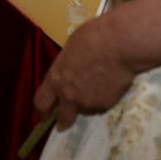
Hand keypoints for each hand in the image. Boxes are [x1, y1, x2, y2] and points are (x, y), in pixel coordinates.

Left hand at [33, 12, 137, 130]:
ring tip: (98, 85)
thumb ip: (66, 66)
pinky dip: (104, 97)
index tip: (45, 113)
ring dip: (88, 102)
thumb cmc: (92, 38)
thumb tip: (68, 71)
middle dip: (63, 120)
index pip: (41, 102)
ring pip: (86, 108)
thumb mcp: (70, 50)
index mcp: (56, 78)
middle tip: (65, 121)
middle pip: (63, 117)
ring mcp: (89, 102)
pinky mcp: (107, 104)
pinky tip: (111, 83)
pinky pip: (102, 103)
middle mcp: (70, 95)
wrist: (119, 44)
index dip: (43, 109)